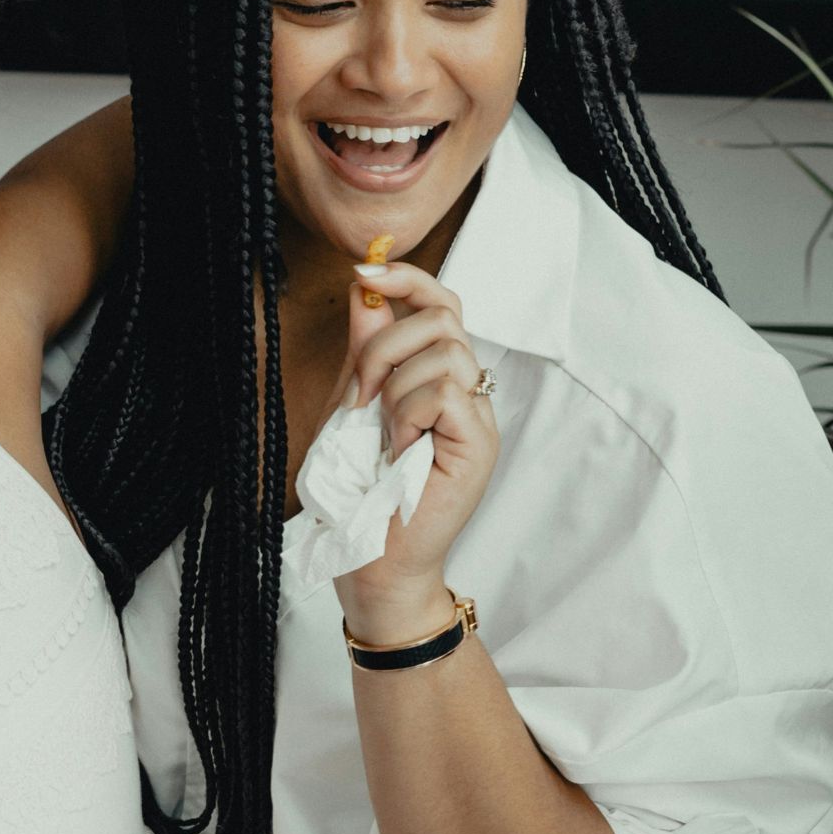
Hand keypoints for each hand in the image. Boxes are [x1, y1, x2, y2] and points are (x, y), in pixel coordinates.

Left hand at [334, 263, 499, 641]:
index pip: (443, 304)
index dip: (408, 279)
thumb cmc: (362, 495)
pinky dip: (409, 414)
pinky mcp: (479, 443)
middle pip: (444, 316)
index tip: (364, 271)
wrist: (374, 563)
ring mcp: (480, 417)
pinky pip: (445, 392)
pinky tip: (400, 447)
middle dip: (386, 343)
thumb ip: (364, 347)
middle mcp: (470, 391)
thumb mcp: (352, 404)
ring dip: (394, 388)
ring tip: (383, 434)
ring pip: (444, 353)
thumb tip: (364, 287)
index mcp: (442, 377)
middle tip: (360, 396)